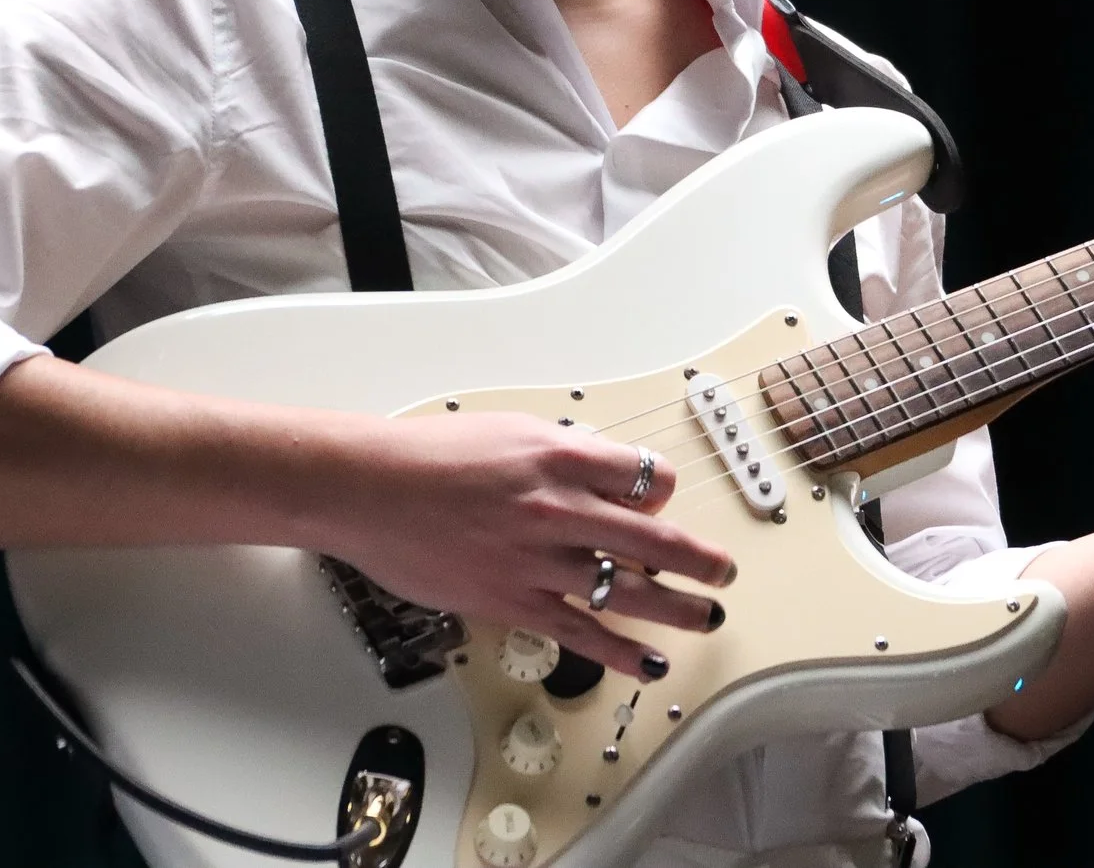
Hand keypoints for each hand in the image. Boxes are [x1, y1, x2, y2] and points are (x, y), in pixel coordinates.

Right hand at [307, 410, 734, 679]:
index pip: (645, 478)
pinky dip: (622, 652)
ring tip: (707, 616)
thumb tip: (594, 470)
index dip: (663, 493)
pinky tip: (648, 663)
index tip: (663, 505)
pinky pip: (583, 632)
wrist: (371, 488)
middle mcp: (561, 507)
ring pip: (630, 590)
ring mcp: (540, 559)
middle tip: (722, 569)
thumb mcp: (510, 431)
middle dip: (699, 559)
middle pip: (655, 538)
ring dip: (678, 607)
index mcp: (563, 456)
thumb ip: (560, 454)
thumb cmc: (429, 456)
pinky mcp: (514, 600)